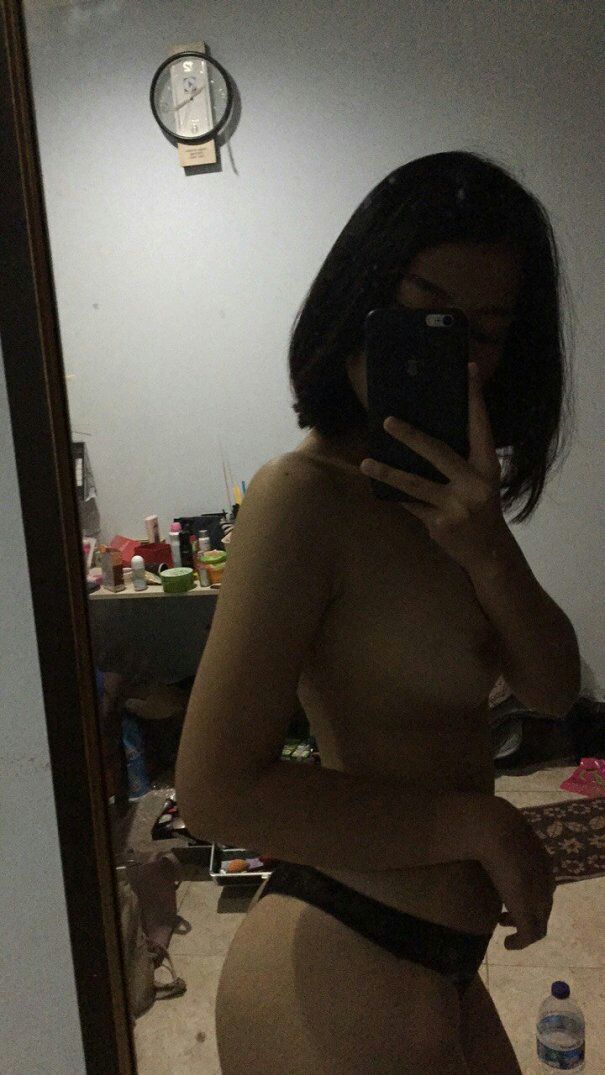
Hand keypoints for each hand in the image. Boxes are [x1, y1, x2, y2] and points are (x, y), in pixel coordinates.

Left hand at [360, 363, 506, 572]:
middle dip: (412, 436)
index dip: (474, 398)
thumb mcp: (479, 480)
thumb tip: (423, 432)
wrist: (488, 551)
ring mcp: (458, 505)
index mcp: (489, 466)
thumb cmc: (478, 506)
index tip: (466, 369)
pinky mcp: (441, 524)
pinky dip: (394, 495)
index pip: (480, 425)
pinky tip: (376, 487)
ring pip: (415, 483)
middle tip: (387, 420)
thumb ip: (461, 459)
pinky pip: (411, 504)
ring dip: (387, 472)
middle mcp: (476, 484)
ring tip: (366, 463)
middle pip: (439, 452)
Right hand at [479, 797, 555, 949]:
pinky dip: (520, 942)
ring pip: (538, 921)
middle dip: (525, 914)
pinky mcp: (526, 909)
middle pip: (542, 905)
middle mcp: (545, 880)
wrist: (495, 828)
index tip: (507, 897)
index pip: (543, 884)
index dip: (528, 894)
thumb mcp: (497, 834)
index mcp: (542, 861)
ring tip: (504, 928)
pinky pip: (530, 934)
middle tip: (503, 919)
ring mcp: (537, 895)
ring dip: (522, 928)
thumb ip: (496, 839)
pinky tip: (507, 944)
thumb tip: (480, 837)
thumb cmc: (490, 826)